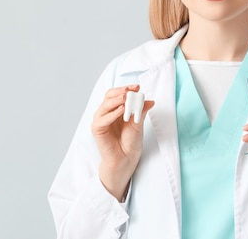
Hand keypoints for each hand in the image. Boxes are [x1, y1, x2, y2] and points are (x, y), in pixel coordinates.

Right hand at [91, 85, 154, 200]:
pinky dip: (112, 113)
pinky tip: (121, 110)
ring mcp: (101, 120)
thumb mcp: (138, 124)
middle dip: (120, 92)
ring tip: (126, 98)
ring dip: (116, 100)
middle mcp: (107, 113)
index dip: (126, 89)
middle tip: (130, 90)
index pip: (118, 94)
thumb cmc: (130, 142)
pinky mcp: (97, 129)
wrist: (126, 159)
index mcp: (116, 109)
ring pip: (105, 105)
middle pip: (109, 96)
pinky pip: (102, 119)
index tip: (137, 87)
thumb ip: (141, 112)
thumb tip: (150, 101)